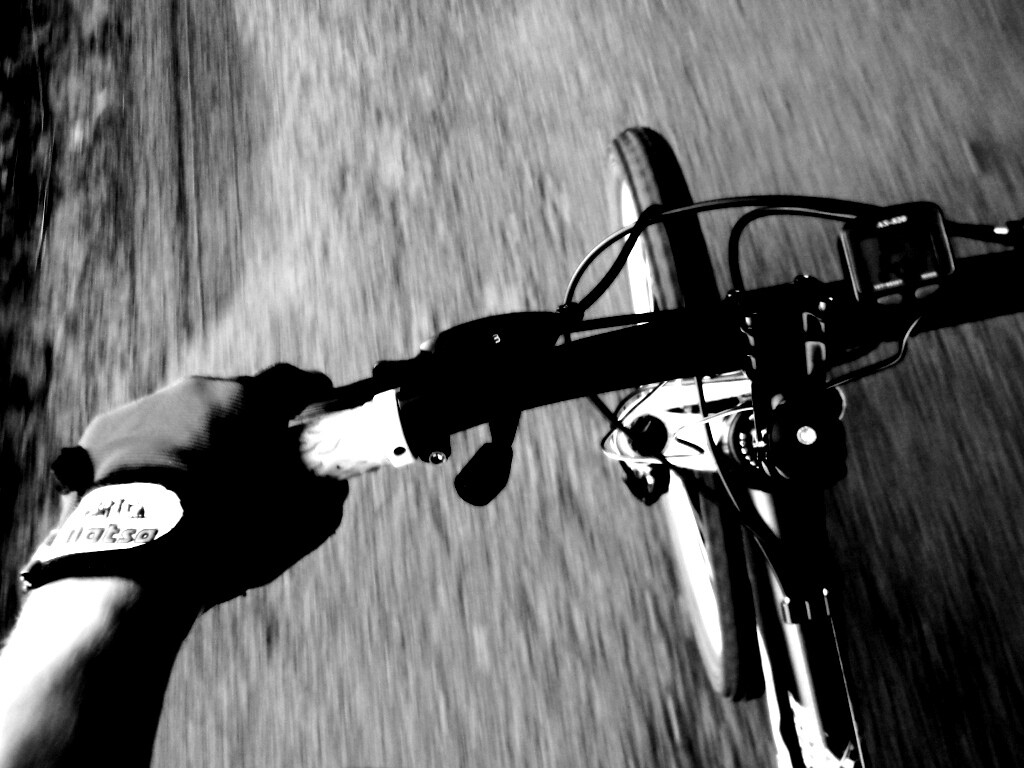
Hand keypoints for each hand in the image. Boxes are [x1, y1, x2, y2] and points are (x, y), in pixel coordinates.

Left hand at [48, 364, 347, 609]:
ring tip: (197, 485)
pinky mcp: (106, 429)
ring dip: (197, 438)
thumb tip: (335, 487)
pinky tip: (157, 490)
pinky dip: (154, 454)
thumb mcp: (292, 528)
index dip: (309, 393)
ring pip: (184, 414)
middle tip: (251, 462)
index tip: (317, 404)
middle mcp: (196, 389)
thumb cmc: (223, 538)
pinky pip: (142, 434)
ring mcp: (146, 406)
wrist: (131, 562)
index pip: (292, 381)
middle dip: (246, 424)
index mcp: (247, 401)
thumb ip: (324, 501)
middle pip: (233, 398)